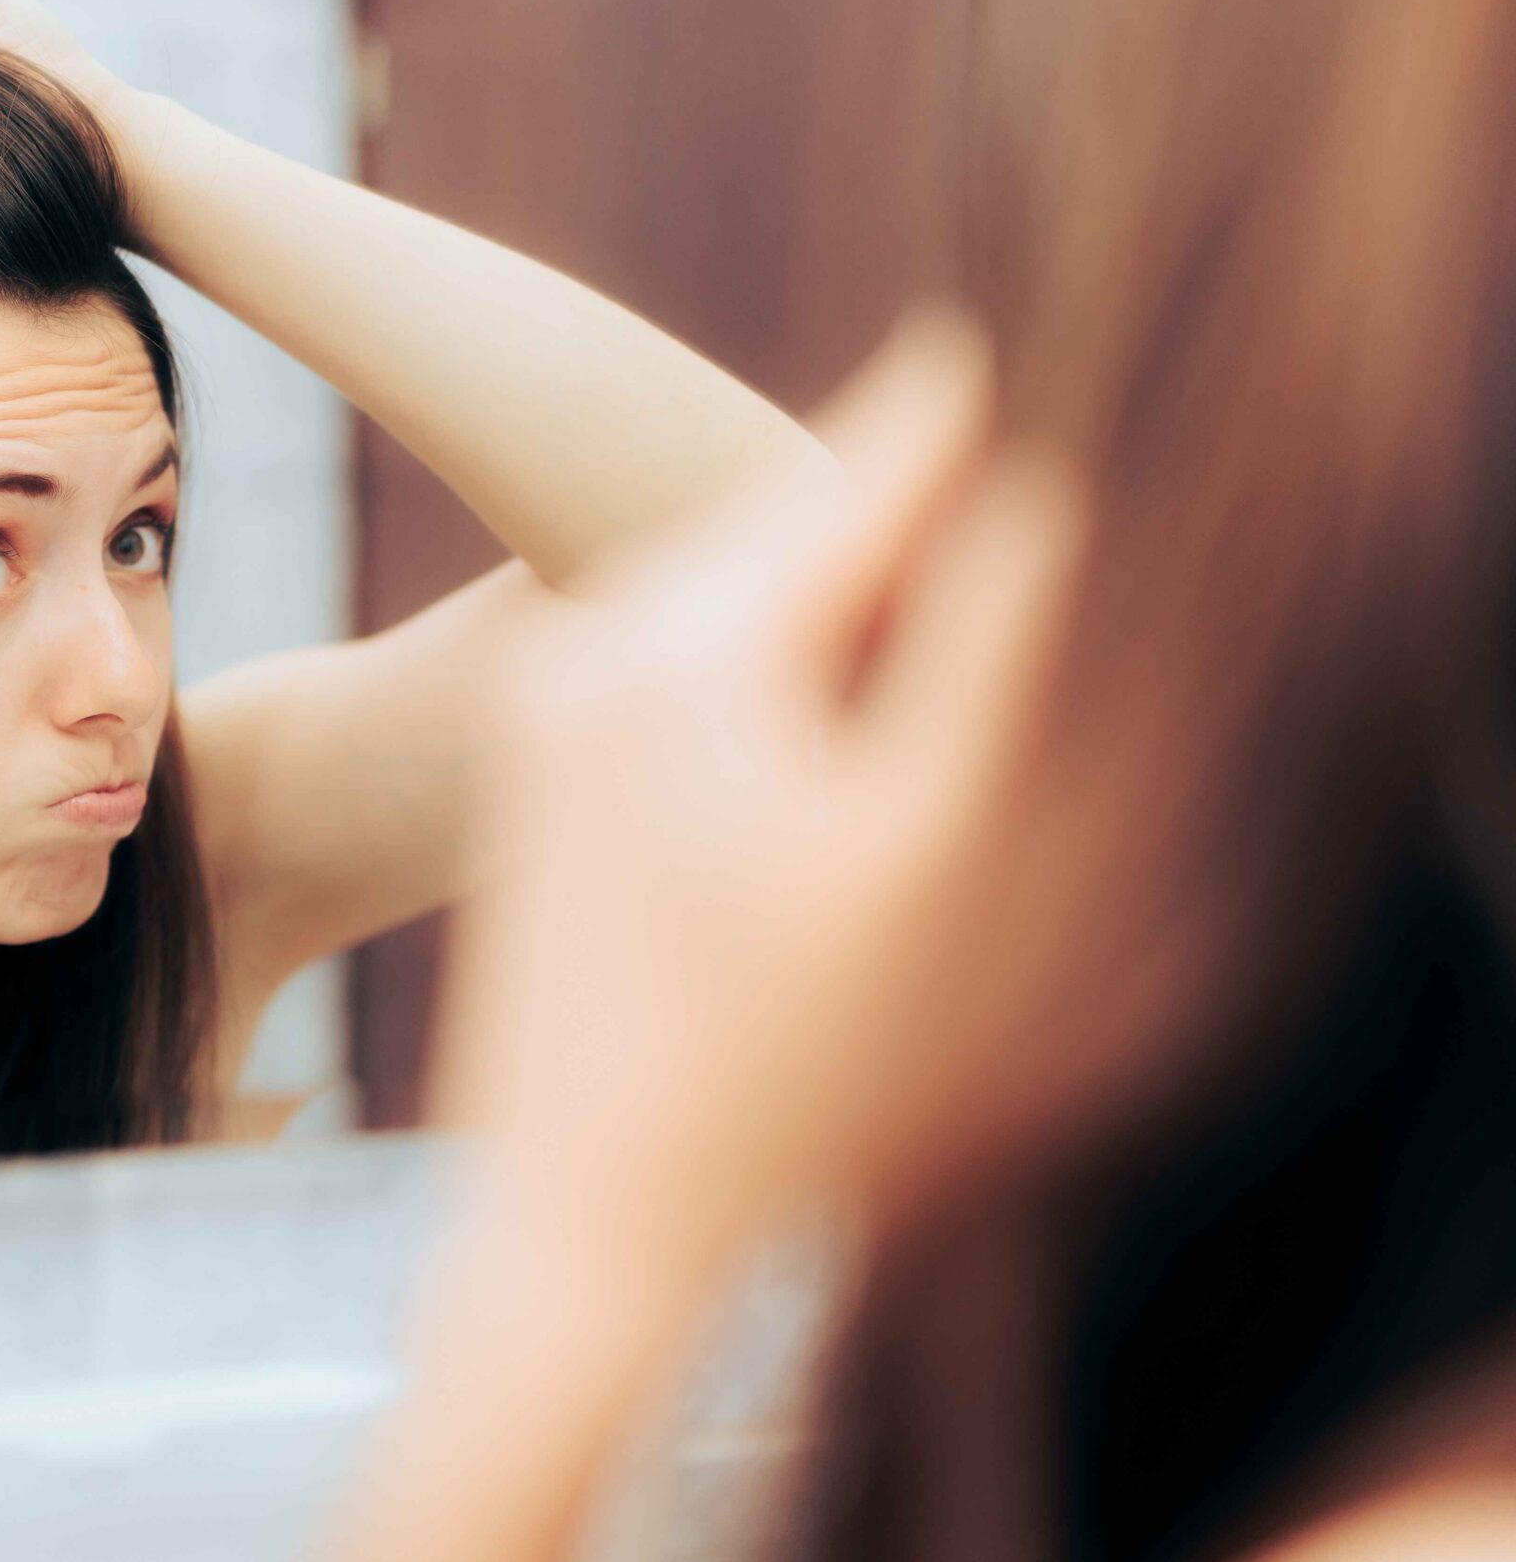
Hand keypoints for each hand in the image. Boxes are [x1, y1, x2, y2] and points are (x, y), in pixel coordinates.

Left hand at [430, 312, 1086, 1278]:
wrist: (574, 1215)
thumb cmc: (762, 1058)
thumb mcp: (908, 848)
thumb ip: (970, 653)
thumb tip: (1024, 496)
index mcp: (676, 642)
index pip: (839, 489)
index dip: (934, 429)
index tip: (983, 346)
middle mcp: (586, 648)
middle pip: (771, 536)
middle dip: (872, 514)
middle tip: (961, 450)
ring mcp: (545, 714)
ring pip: (717, 603)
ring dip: (810, 595)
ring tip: (901, 572)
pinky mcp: (537, 779)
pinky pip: (666, 668)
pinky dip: (749, 661)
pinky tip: (800, 696)